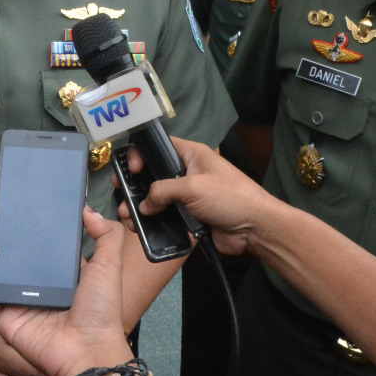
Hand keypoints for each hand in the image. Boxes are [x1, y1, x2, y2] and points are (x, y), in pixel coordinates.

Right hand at [0, 208, 134, 375]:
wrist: (89, 350)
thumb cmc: (101, 309)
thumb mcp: (109, 265)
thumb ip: (106, 235)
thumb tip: (86, 210)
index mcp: (56, 271)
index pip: (30, 242)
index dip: (18, 225)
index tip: (9, 208)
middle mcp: (33, 284)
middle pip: (4, 253)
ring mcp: (15, 301)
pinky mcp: (2, 318)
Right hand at [121, 138, 275, 257]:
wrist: (255, 229)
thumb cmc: (229, 197)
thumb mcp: (193, 187)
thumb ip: (163, 191)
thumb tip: (144, 205)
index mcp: (192, 155)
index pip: (160, 146)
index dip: (142, 154)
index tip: (133, 169)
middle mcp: (188, 172)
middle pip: (154, 174)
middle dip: (136, 183)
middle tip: (120, 192)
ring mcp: (188, 196)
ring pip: (157, 198)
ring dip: (140, 206)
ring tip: (126, 215)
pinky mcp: (190, 217)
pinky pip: (166, 216)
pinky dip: (152, 221)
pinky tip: (138, 228)